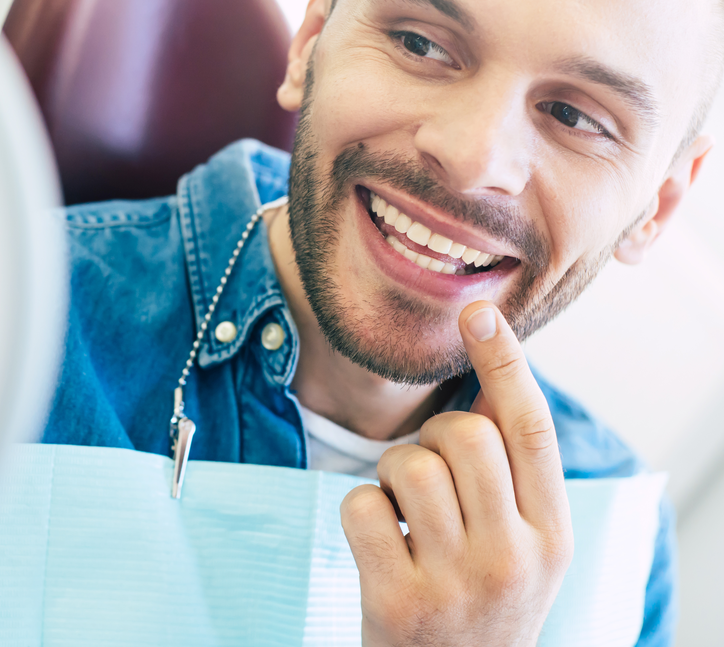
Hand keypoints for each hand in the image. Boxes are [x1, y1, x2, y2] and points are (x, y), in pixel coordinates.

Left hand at [340, 302, 572, 646]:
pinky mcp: (397, 601)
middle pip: (465, 436)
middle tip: (429, 470)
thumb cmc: (483, 598)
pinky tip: (380, 541)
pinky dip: (360, 508)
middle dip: (434, 434)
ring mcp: (455, 584)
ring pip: (408, 463)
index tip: (478, 311)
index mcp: (553, 536)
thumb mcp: (524, 545)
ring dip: (392, 473)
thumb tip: (487, 370)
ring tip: (406, 512)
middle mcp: (514, 559)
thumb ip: (513, 475)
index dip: (506, 363)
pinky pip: (361, 504)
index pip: (532, 432)